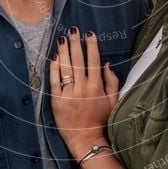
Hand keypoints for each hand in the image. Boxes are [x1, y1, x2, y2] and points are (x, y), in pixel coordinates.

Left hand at [50, 27, 119, 150]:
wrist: (85, 139)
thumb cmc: (100, 120)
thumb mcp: (112, 102)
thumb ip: (112, 82)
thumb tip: (107, 64)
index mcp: (97, 87)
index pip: (94, 61)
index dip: (92, 46)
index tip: (90, 34)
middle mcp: (83, 88)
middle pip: (78, 61)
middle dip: (76, 43)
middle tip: (73, 30)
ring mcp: (69, 94)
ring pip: (66, 68)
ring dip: (64, 51)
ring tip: (62, 38)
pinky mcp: (57, 100)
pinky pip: (54, 81)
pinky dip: (54, 68)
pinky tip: (55, 57)